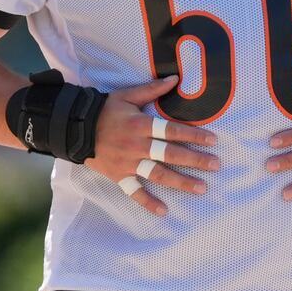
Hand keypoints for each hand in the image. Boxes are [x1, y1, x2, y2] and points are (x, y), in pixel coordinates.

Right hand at [86, 75, 218, 216]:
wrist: (75, 128)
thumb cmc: (105, 110)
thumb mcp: (127, 95)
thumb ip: (152, 89)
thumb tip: (176, 78)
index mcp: (140, 125)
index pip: (172, 131)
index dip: (194, 136)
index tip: (213, 141)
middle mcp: (136, 146)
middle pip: (170, 154)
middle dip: (195, 160)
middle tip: (216, 165)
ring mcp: (128, 163)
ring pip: (158, 175)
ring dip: (181, 182)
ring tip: (202, 188)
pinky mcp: (119, 176)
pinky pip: (134, 192)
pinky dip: (148, 202)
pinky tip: (164, 211)